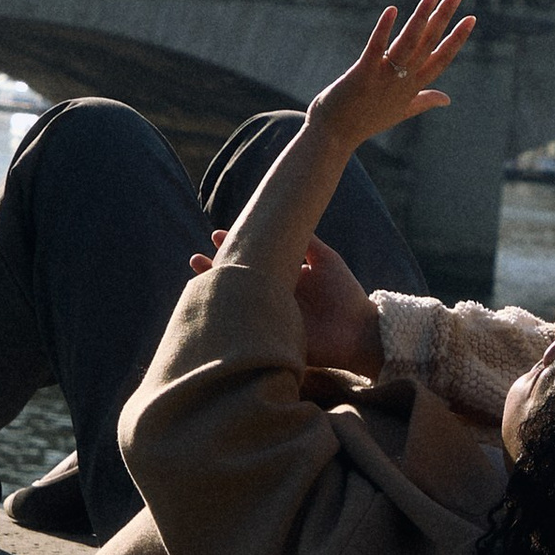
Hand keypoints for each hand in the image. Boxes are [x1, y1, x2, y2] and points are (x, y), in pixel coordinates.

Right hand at [184, 229, 385, 375]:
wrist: (359, 329)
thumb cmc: (345, 293)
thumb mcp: (325, 260)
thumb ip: (306, 242)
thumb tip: (287, 218)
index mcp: (284, 277)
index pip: (254, 259)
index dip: (235, 247)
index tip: (216, 234)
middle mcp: (273, 295)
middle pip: (239, 280)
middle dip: (215, 270)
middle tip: (195, 259)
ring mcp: (270, 316)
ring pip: (237, 301)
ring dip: (216, 291)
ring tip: (196, 280)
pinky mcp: (271, 336)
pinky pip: (245, 326)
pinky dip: (229, 318)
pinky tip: (214, 308)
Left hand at [306, 0, 475, 153]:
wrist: (334, 137)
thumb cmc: (366, 121)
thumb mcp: (402, 111)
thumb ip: (425, 101)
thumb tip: (447, 99)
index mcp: (413, 86)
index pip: (441, 58)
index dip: (457, 38)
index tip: (471, 18)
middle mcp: (403, 80)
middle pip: (428, 43)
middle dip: (444, 17)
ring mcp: (383, 77)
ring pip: (408, 43)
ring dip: (421, 17)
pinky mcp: (362, 74)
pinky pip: (376, 49)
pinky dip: (384, 30)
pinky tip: (392, 10)